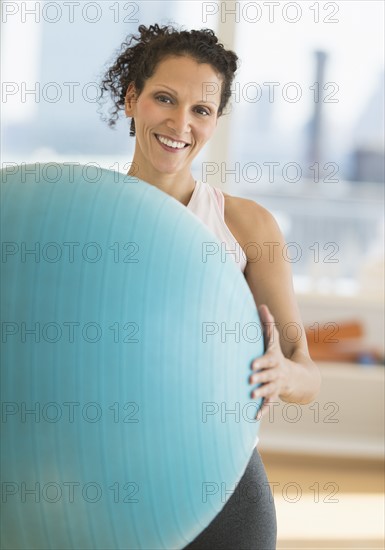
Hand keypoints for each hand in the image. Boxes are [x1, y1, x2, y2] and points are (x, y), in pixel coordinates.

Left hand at [249, 304, 289, 418]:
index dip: (260, 362)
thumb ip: (267, 325)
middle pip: (268, 375)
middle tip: (250, 379)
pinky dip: (262, 411)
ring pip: (268, 390)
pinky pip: (268, 404)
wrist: (294, 377)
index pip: (267, 360)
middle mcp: (276, 373)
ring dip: (261, 393)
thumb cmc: (276, 356)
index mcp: (274, 360)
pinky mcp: (272, 396)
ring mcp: (275, 386)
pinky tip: (254, 417)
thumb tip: (262, 306)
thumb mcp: (273, 341)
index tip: (251, 364)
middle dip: (260, 377)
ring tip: (251, 395)